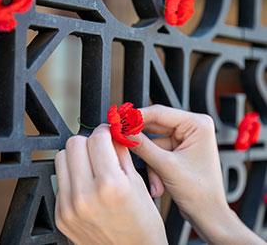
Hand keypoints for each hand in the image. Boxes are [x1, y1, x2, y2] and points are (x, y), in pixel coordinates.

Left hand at [54, 124, 167, 244]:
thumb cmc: (142, 224)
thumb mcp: (138, 184)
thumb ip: (122, 154)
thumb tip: (113, 135)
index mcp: (110, 185)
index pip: (97, 138)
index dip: (105, 131)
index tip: (109, 134)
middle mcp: (85, 195)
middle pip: (74, 143)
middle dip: (89, 141)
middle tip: (101, 149)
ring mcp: (69, 206)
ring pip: (61, 158)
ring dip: (77, 155)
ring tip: (92, 165)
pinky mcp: (61, 215)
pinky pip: (60, 180)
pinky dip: (73, 175)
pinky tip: (87, 183)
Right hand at [129, 105, 264, 243]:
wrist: (207, 214)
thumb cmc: (200, 192)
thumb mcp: (167, 166)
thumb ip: (142, 146)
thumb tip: (123, 132)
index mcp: (197, 124)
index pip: (159, 113)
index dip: (135, 117)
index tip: (118, 121)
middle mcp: (192, 128)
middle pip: (155, 126)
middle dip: (141, 141)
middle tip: (120, 140)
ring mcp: (184, 139)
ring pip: (153, 141)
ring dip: (149, 161)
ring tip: (156, 180)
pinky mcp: (177, 150)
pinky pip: (157, 151)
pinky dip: (154, 166)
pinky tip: (159, 183)